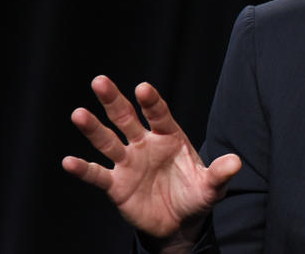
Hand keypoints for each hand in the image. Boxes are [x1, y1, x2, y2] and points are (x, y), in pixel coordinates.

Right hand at [62, 75, 240, 242]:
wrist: (180, 223)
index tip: (142, 88)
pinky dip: (83, 169)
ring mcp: (129, 163)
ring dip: (93, 129)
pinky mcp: (117, 185)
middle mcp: (146, 144)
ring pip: (108, 142)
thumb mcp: (212, 186)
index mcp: (170, 137)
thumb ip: (220, 173)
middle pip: (127, 118)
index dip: (151, 102)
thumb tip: (236, 162)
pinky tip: (68, 161)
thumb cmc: (196, 195)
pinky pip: (98, 175)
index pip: (159, 114)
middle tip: (100, 81)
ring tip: (78, 114)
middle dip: (114, 101)